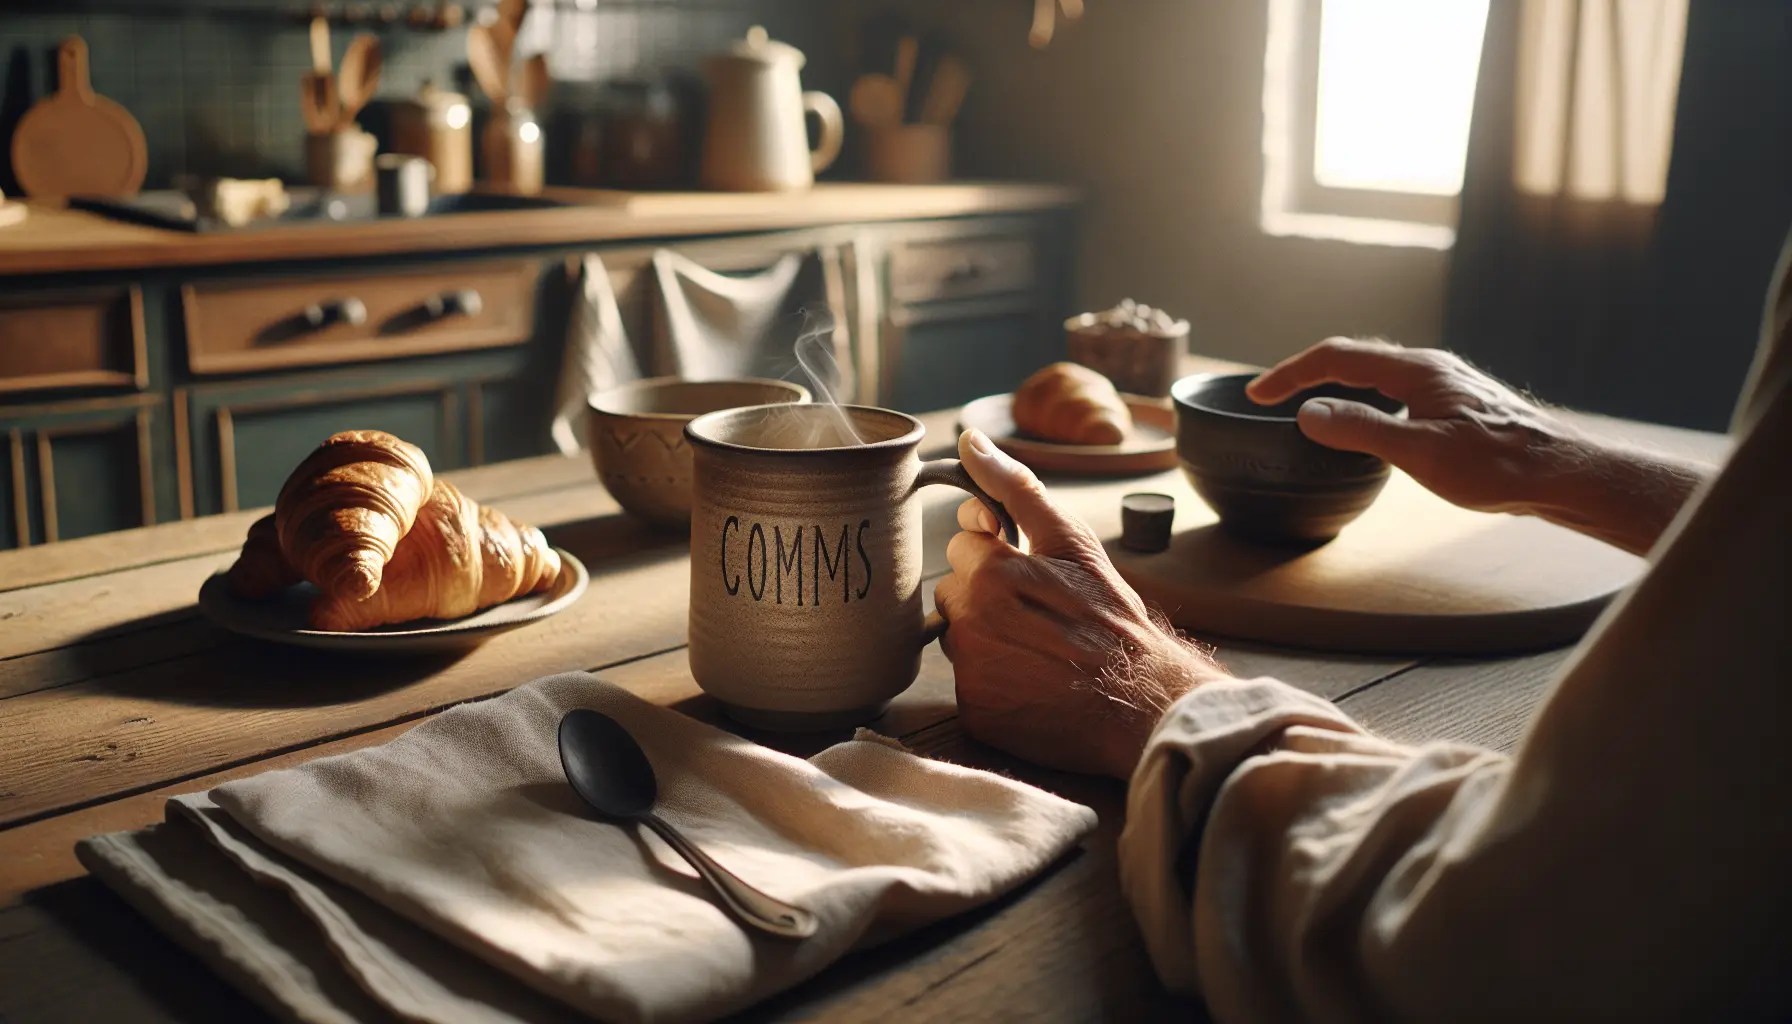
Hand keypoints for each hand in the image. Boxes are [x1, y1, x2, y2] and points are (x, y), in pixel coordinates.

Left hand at [933, 430, 1225, 779]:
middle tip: (1039, 616)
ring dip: (986, 638)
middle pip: (953, 592)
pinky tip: (1030, 682)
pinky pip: (968, 683)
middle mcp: (971, 621)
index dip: (998, 559)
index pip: (963, 548)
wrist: (1144, 700)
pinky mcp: (976, 711)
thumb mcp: (1074, 543)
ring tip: (1037, 649)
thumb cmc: (1112, 617)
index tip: (1032, 579)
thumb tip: (970, 440)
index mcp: (991, 572)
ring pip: (957, 637)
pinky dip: (992, 682)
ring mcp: (971, 671)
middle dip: (985, 598)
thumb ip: (1016, 488)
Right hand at [1246, 337, 1587, 515]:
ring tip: (1307, 405)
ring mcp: (1446, 384)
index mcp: (1416, 371)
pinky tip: (1366, 423)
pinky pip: (1395, 390)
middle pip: (1354, 357)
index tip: (1256, 395)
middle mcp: (1430, 367)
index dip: (1291, 373)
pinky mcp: (1457, 404)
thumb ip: (1361, 429)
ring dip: (1335, 384)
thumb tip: (1309, 412)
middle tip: (1270, 398)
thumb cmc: (1499, 466)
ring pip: (1376, 374)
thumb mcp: (1421, 453)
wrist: (1563, 474)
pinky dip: (1362, 398)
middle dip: (1307, 373)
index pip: (1337, 356)